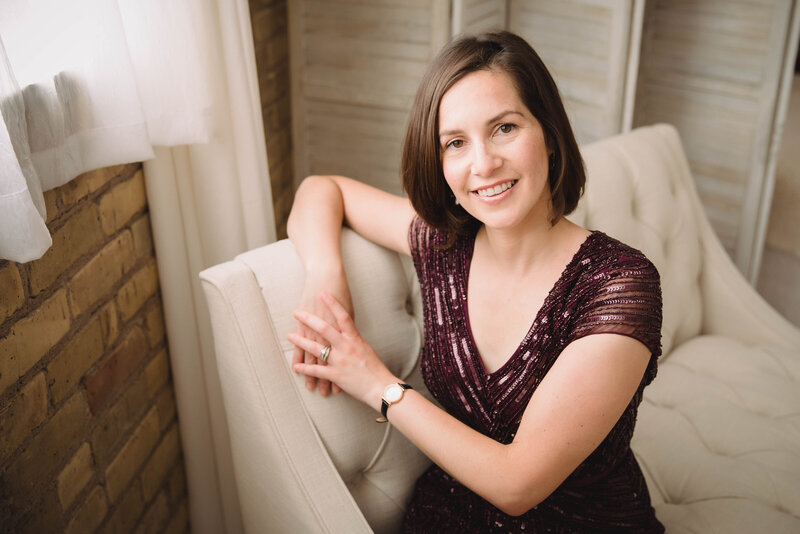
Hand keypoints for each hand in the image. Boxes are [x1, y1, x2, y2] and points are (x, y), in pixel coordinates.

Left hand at [288, 291, 396, 410]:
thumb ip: (354, 339)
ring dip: (301, 342)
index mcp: (355, 338)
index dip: (332, 303)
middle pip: (324, 328)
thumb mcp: (365, 348)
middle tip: (297, 312)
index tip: (323, 293)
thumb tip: (346, 331)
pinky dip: (305, 368)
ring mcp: (339, 361)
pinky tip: (296, 366)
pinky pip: (316, 370)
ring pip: (316, 348)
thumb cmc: (375, 368)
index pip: (343, 316)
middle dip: (308, 319)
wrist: (380, 387)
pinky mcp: (336, 375)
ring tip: (290, 336)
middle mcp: (346, 347)